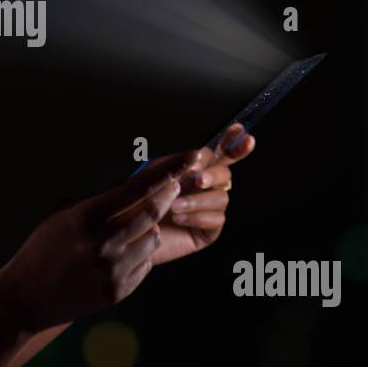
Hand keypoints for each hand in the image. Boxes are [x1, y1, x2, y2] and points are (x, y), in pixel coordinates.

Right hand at [0, 150, 209, 333]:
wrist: (27, 297)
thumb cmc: (43, 248)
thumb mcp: (62, 215)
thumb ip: (96, 202)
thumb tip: (131, 186)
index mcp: (87, 217)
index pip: (137, 188)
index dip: (168, 170)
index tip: (190, 157)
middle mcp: (104, 242)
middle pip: (153, 212)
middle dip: (169, 195)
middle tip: (177, 184)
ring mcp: (114, 269)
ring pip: (153, 238)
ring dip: (151, 229)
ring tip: (131, 230)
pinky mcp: (119, 290)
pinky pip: (145, 264)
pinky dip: (139, 255)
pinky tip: (118, 256)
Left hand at [147, 123, 255, 266]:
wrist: (127, 237)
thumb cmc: (134, 205)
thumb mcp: (152, 177)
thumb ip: (177, 163)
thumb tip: (199, 154)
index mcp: (192, 170)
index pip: (219, 153)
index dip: (233, 141)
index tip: (240, 130)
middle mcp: (204, 188)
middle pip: (225, 173)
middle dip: (214, 174)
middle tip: (198, 180)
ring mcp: (208, 209)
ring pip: (222, 197)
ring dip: (198, 200)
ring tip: (173, 207)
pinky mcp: (207, 231)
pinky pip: (216, 219)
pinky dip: (198, 217)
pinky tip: (178, 219)